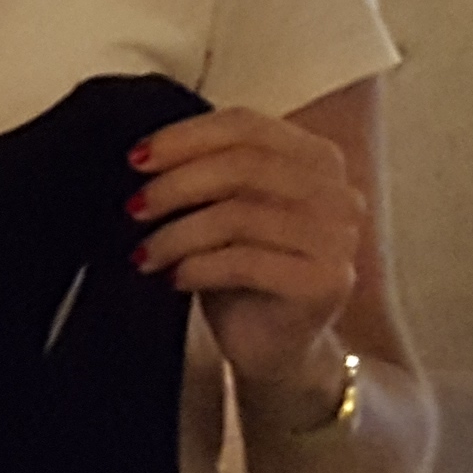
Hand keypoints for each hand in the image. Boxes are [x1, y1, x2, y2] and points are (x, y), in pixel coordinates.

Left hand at [126, 106, 363, 421]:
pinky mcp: (325, 282)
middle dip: (176, 185)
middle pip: (242, 166)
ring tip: (144, 253)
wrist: (274, 347)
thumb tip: (141, 152)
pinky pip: (245, 261)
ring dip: (177, 234)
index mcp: (317, 158)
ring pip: (239, 216)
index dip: (185, 137)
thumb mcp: (224, 209)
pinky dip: (197, 266)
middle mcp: (338, 192)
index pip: (246, 125)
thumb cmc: (243, 272)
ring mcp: (338, 238)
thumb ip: (205, 171)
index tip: (136, 158)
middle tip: (134, 208)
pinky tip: (174, 278)